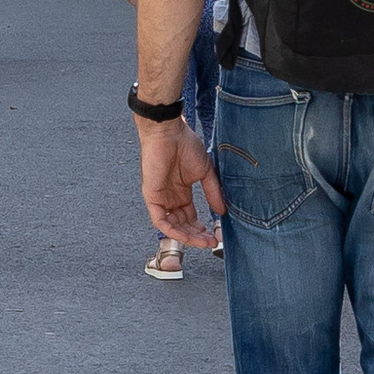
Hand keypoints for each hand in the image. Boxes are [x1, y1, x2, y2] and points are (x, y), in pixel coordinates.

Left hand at [140, 117, 224, 248]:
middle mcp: (170, 198)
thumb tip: (222, 211)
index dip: (202, 229)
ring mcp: (160, 198)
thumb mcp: (205, 172)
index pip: (190, 218)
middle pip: (183, 226)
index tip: (215, 235)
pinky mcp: (151, 197)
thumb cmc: (184, 144)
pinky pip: (160, 220)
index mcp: (181, 192)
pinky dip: (173, 231)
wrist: (169, 132)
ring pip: (172, 227)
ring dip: (188, 236)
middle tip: (211, 241)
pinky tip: (187, 235)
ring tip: (203, 241)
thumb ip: (212, 192)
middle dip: (197, 236)